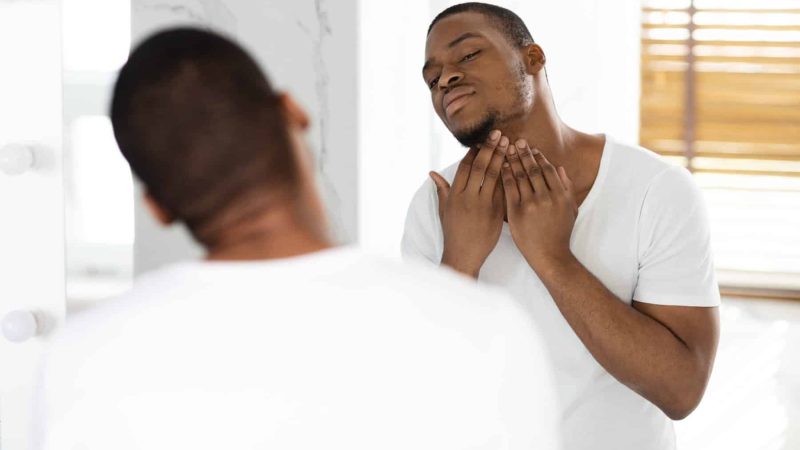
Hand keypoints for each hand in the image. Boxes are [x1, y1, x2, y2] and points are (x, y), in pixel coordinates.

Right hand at [430, 130, 508, 276]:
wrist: (464, 256)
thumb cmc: (453, 233)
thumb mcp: (444, 211)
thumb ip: (441, 190)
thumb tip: (432, 173)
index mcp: (455, 195)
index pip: (465, 167)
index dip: (474, 152)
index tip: (481, 141)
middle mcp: (468, 198)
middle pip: (481, 167)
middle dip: (490, 148)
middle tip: (500, 134)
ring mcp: (484, 205)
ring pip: (495, 176)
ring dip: (503, 158)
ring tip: (510, 144)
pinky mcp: (497, 213)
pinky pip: (505, 190)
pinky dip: (511, 176)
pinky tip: (517, 166)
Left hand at [500, 139, 577, 271]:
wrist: (549, 255)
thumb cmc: (560, 233)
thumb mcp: (570, 209)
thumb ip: (567, 188)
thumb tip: (560, 168)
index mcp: (560, 194)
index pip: (547, 169)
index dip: (538, 156)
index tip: (531, 148)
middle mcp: (546, 197)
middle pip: (532, 169)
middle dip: (524, 153)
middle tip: (516, 140)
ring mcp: (531, 204)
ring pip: (520, 176)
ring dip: (513, 160)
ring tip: (507, 149)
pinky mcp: (517, 212)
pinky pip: (509, 188)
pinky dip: (505, 175)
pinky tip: (501, 166)